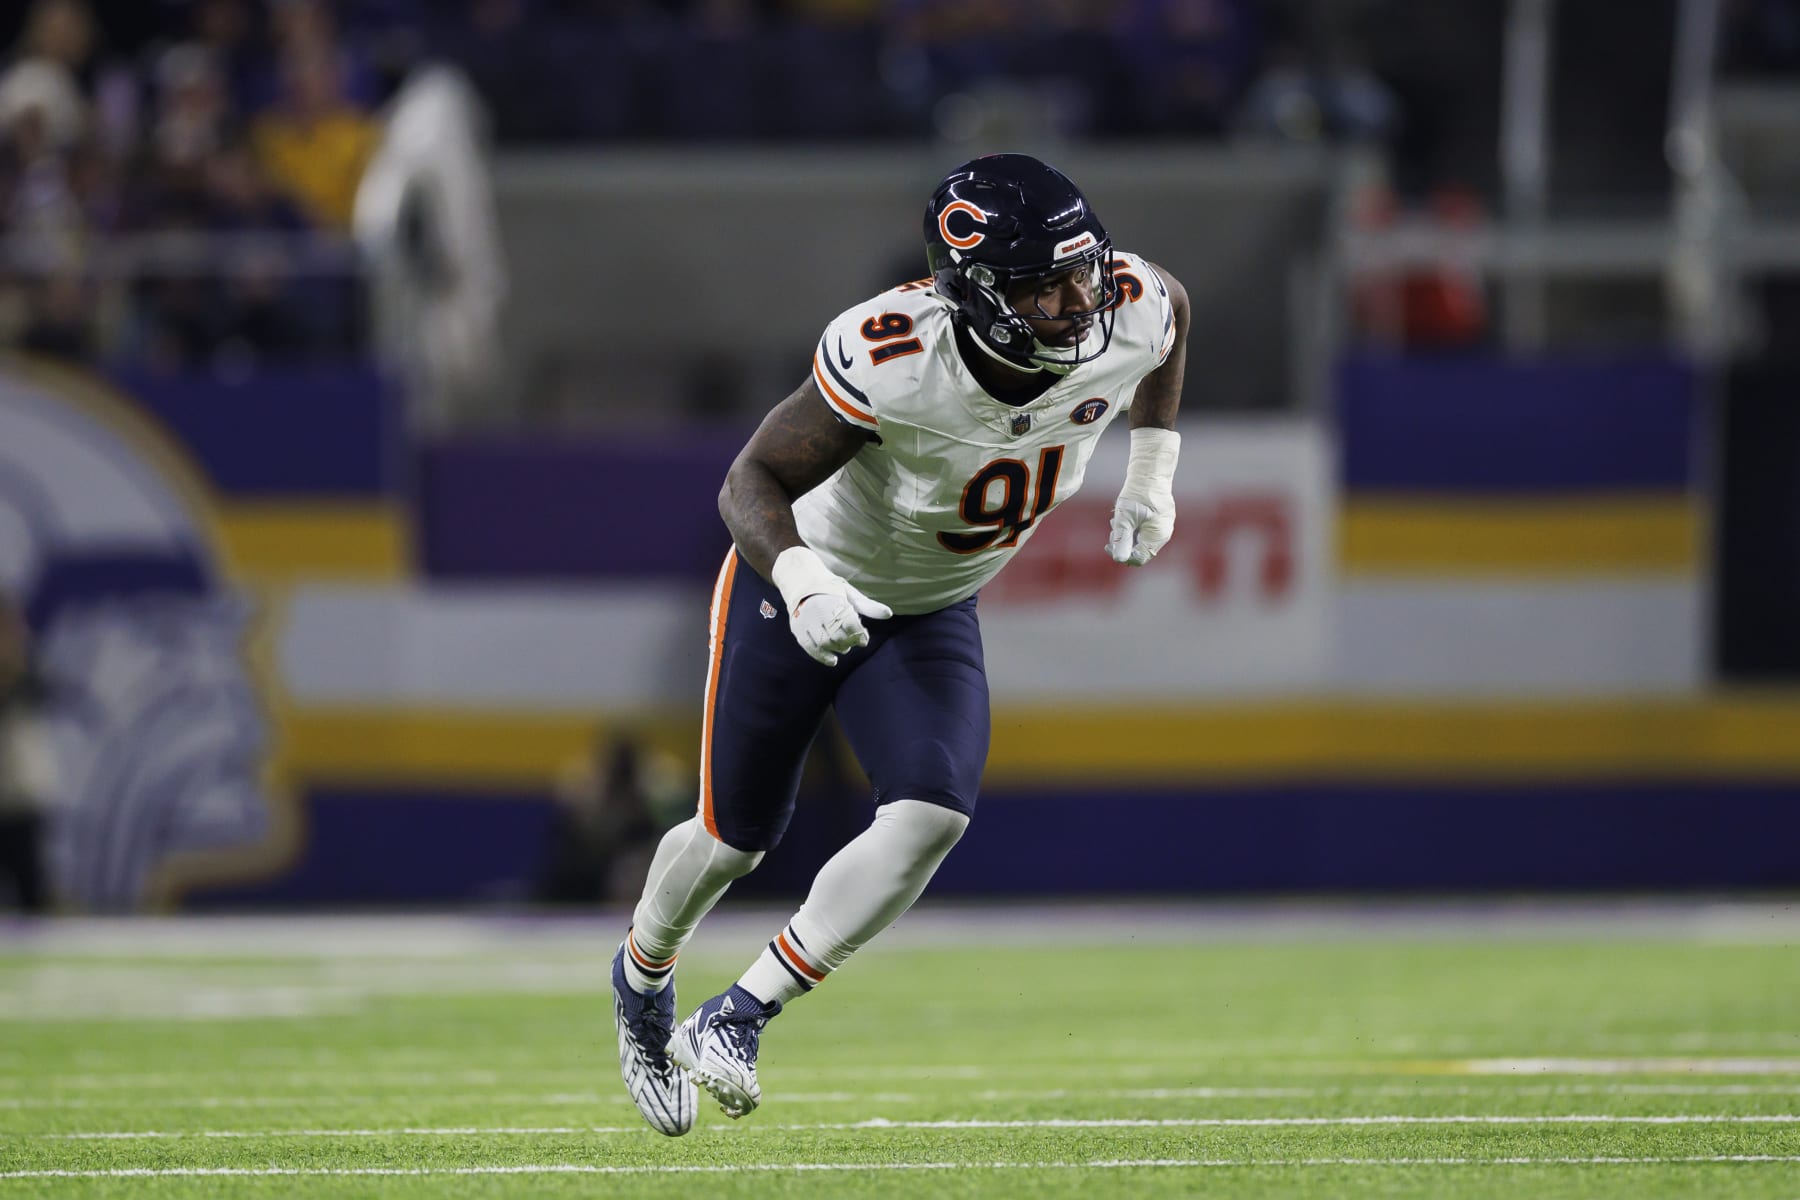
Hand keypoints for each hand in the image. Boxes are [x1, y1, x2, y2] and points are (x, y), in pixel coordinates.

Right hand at [789, 584, 891, 664]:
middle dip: (849, 642)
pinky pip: (810, 647)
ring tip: (844, 647)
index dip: (859, 634)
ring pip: (825, 642)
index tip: (864, 638)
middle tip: (853, 641)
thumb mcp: (850, 595)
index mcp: (833, 600)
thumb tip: (889, 614)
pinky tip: (833, 661)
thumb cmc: (832, 591)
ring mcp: (805, 620)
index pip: (849, 623)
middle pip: (838, 635)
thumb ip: (868, 606)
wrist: (802, 582)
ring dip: (838, 649)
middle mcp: (818, 609)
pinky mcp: (797, 628)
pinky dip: (822, 657)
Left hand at [1106, 427, 1180, 565]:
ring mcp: (1164, 525)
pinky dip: (1133, 526)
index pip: (1139, 558)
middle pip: (1140, 549)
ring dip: (1127, 532)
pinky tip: (1124, 515)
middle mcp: (1164, 533)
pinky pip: (1145, 529)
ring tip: (1117, 519)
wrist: (1151, 470)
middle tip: (1113, 528)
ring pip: (1142, 538)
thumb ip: (1122, 539)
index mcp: (1158, 536)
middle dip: (1123, 541)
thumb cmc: (1138, 492)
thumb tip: (1118, 560)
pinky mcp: (1160, 518)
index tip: (1108, 545)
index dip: (1122, 554)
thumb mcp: (1125, 517)